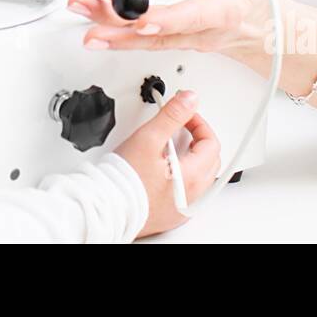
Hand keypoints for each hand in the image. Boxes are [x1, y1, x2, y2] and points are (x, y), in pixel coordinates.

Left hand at [69, 0, 294, 68]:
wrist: (269, 36)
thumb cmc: (263, 2)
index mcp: (223, 13)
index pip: (192, 17)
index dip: (166, 19)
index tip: (142, 19)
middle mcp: (199, 32)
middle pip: (156, 31)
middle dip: (120, 25)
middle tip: (89, 16)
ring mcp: (184, 40)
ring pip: (145, 38)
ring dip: (111, 30)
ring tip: (82, 19)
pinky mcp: (173, 40)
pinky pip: (143, 40)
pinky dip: (118, 34)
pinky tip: (95, 28)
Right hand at [112, 89, 220, 236]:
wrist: (106, 210)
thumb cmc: (123, 182)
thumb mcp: (148, 138)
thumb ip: (172, 116)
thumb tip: (189, 100)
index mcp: (192, 178)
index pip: (211, 143)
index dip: (198, 123)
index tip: (185, 116)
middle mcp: (192, 197)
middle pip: (209, 160)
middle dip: (197, 139)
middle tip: (180, 128)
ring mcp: (182, 208)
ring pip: (199, 177)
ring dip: (190, 158)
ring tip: (167, 149)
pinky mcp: (171, 216)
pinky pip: (186, 192)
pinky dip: (181, 177)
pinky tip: (162, 170)